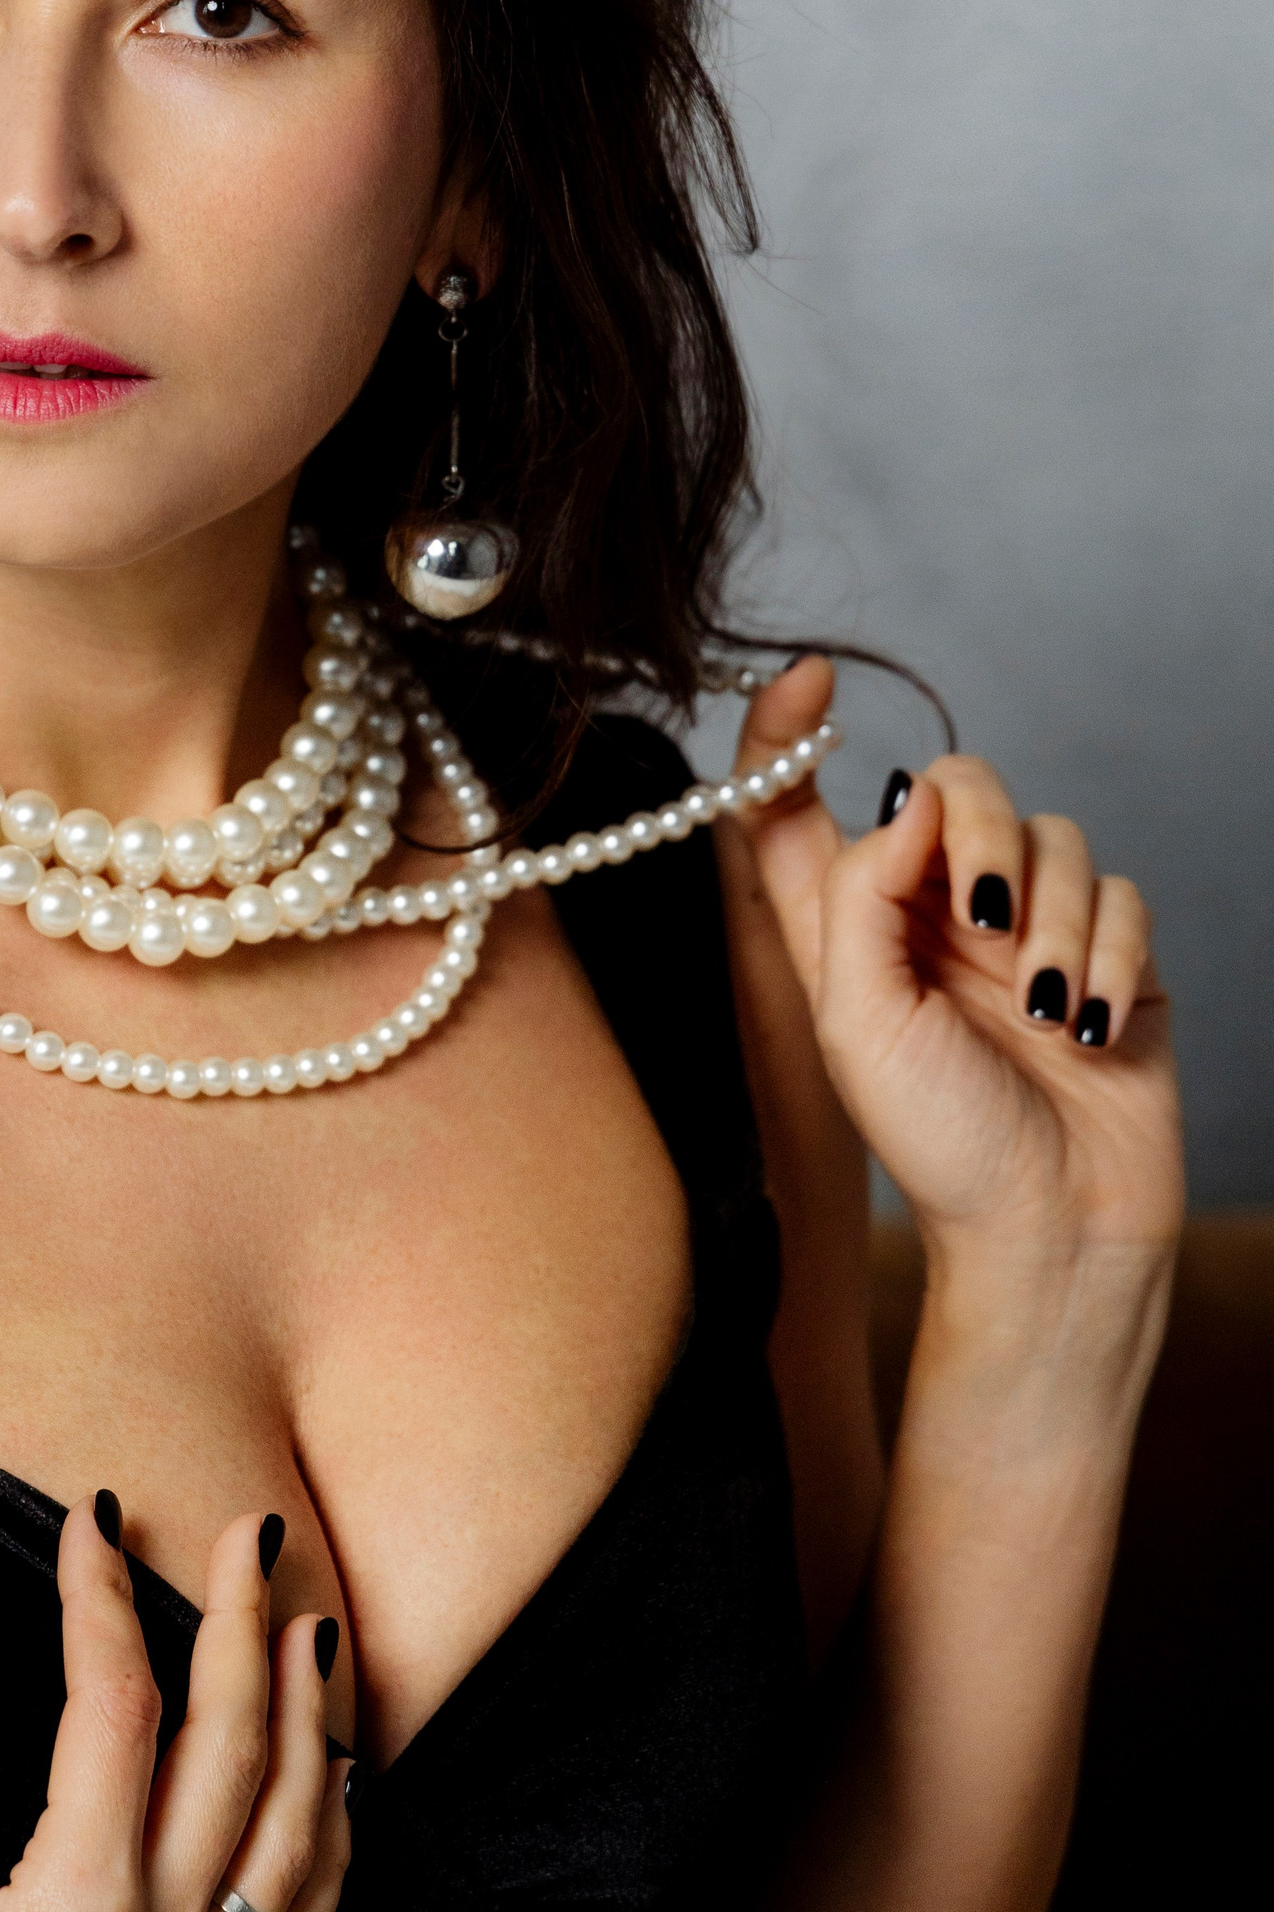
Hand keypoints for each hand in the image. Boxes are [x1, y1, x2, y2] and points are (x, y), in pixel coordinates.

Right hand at [0, 1500, 347, 1911]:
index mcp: (77, 1905)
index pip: (116, 1704)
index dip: (104, 1596)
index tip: (92, 1520)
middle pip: (233, 1741)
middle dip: (242, 1620)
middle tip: (248, 1532)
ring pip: (298, 1822)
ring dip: (312, 1711)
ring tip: (308, 1622)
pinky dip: (335, 1834)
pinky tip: (335, 1778)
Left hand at [728, 657, 1182, 1276]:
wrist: (1052, 1232)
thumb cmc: (940, 1142)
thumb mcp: (856, 1023)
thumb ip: (860, 892)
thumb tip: (910, 789)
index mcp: (848, 925)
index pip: (802, 805)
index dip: (789, 733)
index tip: (811, 678)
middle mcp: (931, 911)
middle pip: (957, 788)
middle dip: (977, 834)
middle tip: (982, 917)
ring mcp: (1026, 927)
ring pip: (1052, 837)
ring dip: (1051, 923)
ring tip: (1039, 1015)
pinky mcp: (1107, 953)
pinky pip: (1121, 892)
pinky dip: (1105, 954)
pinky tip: (1085, 1029)